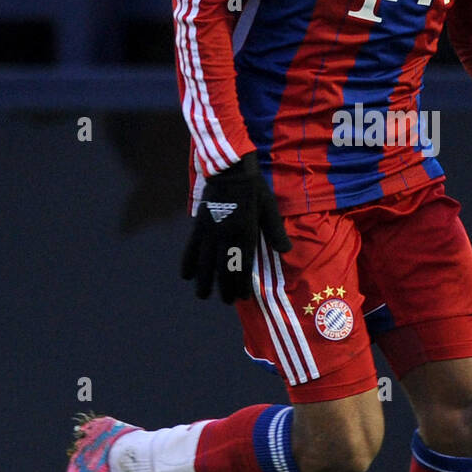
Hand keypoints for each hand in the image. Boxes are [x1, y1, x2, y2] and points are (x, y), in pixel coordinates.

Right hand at [181, 152, 291, 302]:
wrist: (230, 169)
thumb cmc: (254, 189)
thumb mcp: (270, 208)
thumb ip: (276, 231)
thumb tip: (285, 251)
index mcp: (245, 233)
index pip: (243, 265)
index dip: (242, 283)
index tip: (242, 297)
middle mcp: (226, 236)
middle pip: (223, 268)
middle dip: (224, 287)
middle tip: (226, 301)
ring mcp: (210, 231)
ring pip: (205, 262)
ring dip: (204, 281)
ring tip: (202, 295)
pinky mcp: (199, 224)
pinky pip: (191, 247)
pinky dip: (187, 262)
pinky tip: (185, 276)